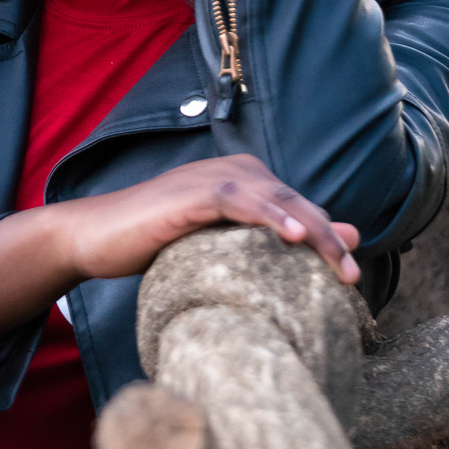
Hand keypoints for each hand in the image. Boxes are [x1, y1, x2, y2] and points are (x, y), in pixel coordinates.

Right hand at [57, 156, 359, 285]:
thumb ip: (261, 242)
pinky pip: (241, 201)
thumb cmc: (153, 244)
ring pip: (279, 200)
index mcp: (246, 180)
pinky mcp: (193, 192)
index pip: (300, 207)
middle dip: (329, 240)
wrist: (95, 238)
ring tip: (339, 263)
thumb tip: (322, 243)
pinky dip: (270, 215)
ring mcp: (214, 178)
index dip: (328, 239)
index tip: (349, 276)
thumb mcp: (216, 248)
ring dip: (312, 232)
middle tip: (352, 278)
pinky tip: (292, 234)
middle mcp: (236, 170)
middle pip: (297, 202)